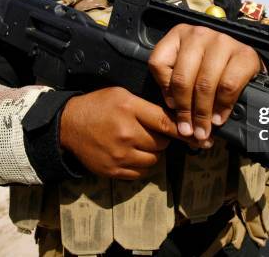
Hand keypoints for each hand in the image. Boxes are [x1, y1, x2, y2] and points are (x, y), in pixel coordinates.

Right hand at [60, 87, 197, 179]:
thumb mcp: (123, 95)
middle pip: (162, 143)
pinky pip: (141, 172)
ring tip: (141, 142)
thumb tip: (177, 119)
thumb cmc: (99, 105)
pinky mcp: (113, 170)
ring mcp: (119, 155)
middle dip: (162, 138)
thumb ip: (148, 106)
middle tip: (152, 132)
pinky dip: (141, 164)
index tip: (200, 137)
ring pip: (154, 159)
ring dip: (153, 152)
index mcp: (130, 109)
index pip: (166, 123)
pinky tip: (132, 153)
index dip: (184, 131)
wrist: (68, 125)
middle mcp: (126, 133)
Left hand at [148, 24, 261, 141]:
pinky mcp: (244, 53)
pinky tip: (219, 117)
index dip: (164, 90)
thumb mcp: (187, 67)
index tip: (172, 108)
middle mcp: (199, 34)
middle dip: (185, 110)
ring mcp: (222, 41)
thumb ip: (175, 83)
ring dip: (203, 112)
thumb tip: (174, 109)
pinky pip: (228, 85)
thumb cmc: (211, 67)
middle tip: (188, 130)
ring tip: (203, 129)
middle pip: (182, 78)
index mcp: (178, 34)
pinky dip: (222, 105)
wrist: (246, 60)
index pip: (159, 63)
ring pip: (204, 83)